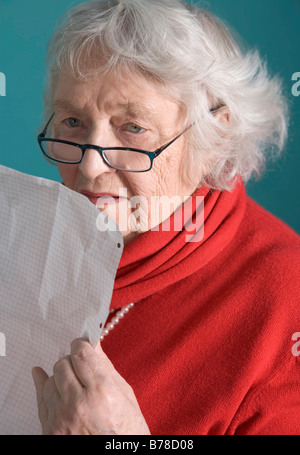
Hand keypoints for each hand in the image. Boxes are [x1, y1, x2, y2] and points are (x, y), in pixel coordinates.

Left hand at [32, 338, 149, 434]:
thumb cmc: (128, 433)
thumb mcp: (127, 398)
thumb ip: (107, 369)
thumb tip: (95, 346)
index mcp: (103, 392)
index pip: (82, 353)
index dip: (82, 345)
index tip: (83, 344)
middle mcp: (79, 404)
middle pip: (63, 364)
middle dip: (72, 361)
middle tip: (80, 365)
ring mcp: (62, 418)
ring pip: (50, 380)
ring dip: (60, 376)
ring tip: (72, 380)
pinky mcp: (50, 430)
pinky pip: (40, 399)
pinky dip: (42, 385)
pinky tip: (41, 375)